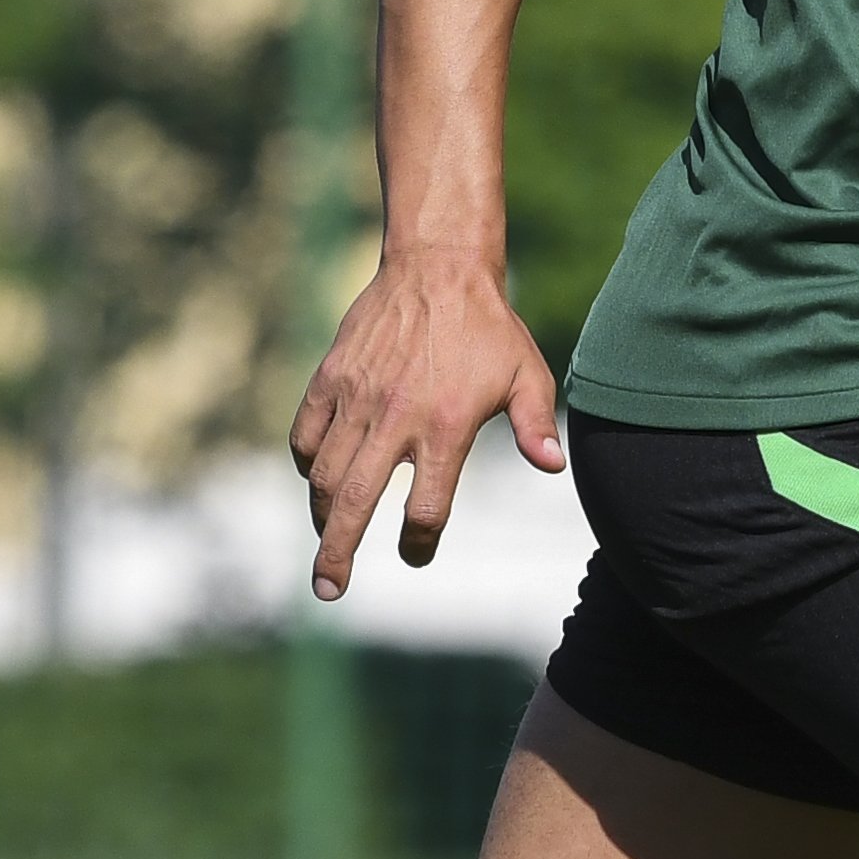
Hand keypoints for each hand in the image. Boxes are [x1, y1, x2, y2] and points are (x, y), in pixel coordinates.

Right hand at [289, 250, 562, 598]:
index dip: (419, 542)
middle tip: (329, 591)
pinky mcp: (330, 378)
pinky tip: (318, 481)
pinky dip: (307, 465)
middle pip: (354, 502)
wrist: (437, 266)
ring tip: (326, 543)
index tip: (416, 555)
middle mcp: (394, 417)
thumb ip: (538, 424)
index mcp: (445, 426)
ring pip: (323, 474)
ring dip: (321, 517)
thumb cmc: (490, 328)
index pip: (425, 507)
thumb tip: (552, 467)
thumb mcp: (527, 375)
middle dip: (337, 553)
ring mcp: (356, 398)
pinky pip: (306, 434)